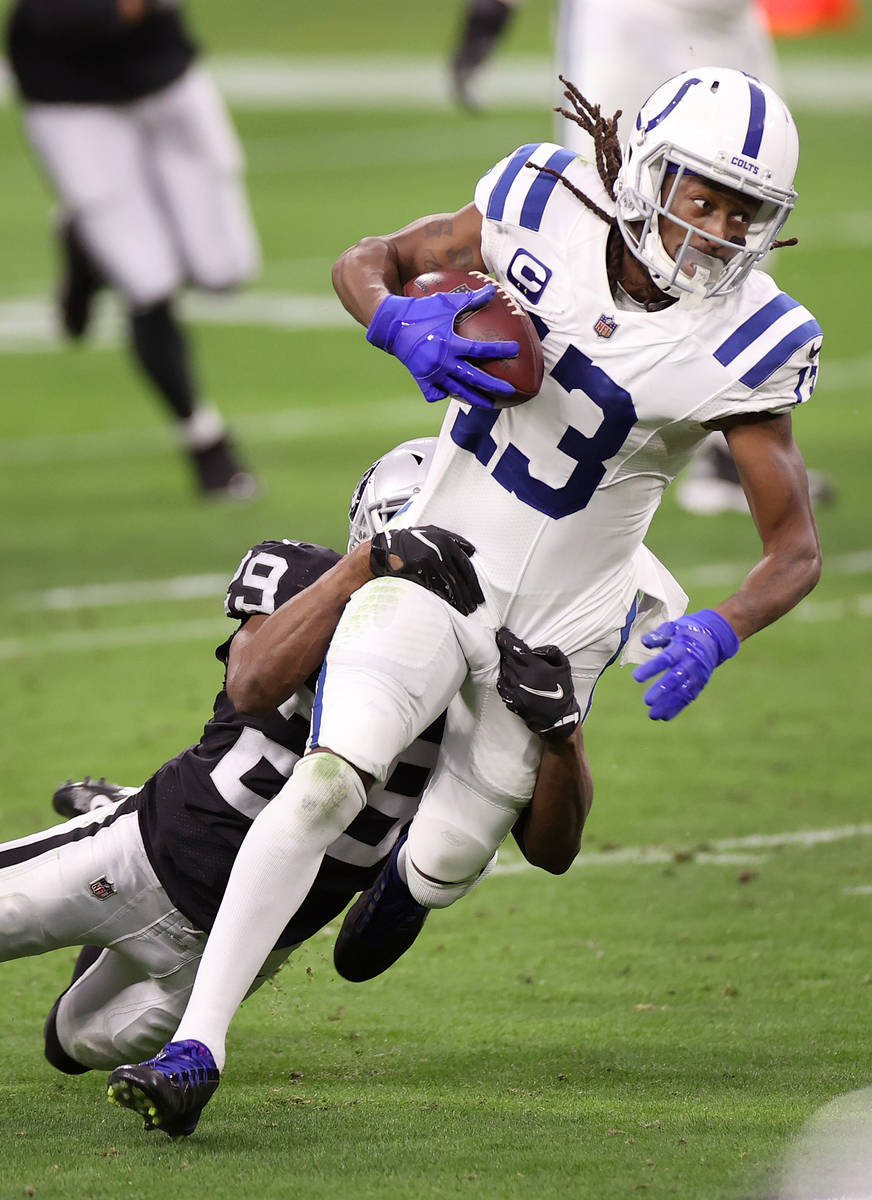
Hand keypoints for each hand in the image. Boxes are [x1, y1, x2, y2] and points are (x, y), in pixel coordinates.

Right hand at [366, 287, 518, 408]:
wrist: (392, 325)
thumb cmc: (421, 311)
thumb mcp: (446, 303)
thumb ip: (470, 299)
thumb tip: (492, 291)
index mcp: (450, 343)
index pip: (480, 349)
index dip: (500, 350)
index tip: (516, 350)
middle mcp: (443, 362)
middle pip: (474, 378)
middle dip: (494, 386)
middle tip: (510, 391)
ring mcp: (432, 374)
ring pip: (458, 391)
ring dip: (475, 398)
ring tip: (490, 404)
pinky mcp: (422, 380)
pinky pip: (436, 394)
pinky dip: (445, 395)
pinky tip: (455, 395)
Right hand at [370, 526, 483, 615]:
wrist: (385, 550)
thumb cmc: (407, 542)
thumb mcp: (431, 533)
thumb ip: (452, 539)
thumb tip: (471, 550)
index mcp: (445, 541)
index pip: (465, 564)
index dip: (474, 580)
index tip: (477, 590)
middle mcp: (440, 550)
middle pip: (461, 576)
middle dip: (471, 592)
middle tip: (476, 603)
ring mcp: (431, 562)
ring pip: (452, 584)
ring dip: (461, 599)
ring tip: (467, 608)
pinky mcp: (421, 572)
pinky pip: (439, 589)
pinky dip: (448, 600)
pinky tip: (453, 606)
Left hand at [496, 627, 579, 741]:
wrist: (559, 717)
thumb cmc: (562, 690)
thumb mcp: (564, 666)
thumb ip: (552, 652)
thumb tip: (536, 648)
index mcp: (535, 667)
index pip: (515, 648)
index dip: (506, 639)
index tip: (501, 633)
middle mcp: (523, 677)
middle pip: (506, 658)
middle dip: (502, 649)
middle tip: (500, 642)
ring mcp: (515, 690)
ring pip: (502, 671)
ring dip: (502, 663)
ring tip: (503, 657)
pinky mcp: (512, 700)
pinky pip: (501, 685)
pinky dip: (502, 678)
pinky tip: (505, 674)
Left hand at [632, 609, 739, 720]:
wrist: (714, 638)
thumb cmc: (687, 632)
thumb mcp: (674, 627)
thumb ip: (659, 635)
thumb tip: (644, 642)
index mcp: (681, 648)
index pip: (665, 659)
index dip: (651, 668)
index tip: (636, 677)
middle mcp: (690, 664)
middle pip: (674, 679)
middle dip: (661, 691)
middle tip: (647, 701)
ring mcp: (696, 676)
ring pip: (681, 693)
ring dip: (667, 705)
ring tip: (653, 715)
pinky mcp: (699, 685)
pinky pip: (687, 698)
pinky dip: (676, 708)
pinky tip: (664, 716)